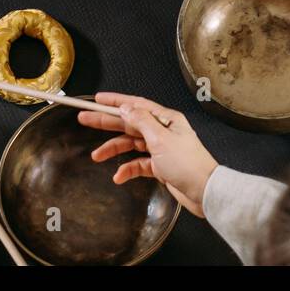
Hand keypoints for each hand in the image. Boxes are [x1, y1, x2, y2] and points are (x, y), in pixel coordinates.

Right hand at [79, 92, 217, 217]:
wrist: (204, 191)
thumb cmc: (188, 164)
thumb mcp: (161, 139)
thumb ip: (141, 122)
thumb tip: (126, 108)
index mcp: (165, 119)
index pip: (135, 105)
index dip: (115, 101)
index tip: (96, 99)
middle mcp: (162, 131)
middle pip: (129, 123)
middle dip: (107, 122)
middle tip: (85, 118)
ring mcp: (161, 149)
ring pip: (131, 144)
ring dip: (114, 149)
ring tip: (96, 155)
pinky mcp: (160, 166)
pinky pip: (138, 164)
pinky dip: (127, 169)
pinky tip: (119, 176)